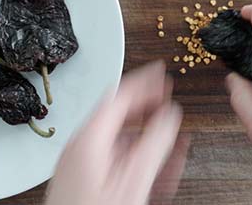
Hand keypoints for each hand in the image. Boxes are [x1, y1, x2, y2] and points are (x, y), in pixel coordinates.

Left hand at [45, 61, 188, 204]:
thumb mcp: (134, 179)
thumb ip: (155, 143)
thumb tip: (170, 116)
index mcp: (89, 137)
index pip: (119, 94)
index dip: (143, 80)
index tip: (162, 71)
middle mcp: (81, 145)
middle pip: (117, 113)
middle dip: (146, 104)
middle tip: (167, 95)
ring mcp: (81, 162)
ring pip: (119, 137)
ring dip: (145, 132)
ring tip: (169, 133)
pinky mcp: (84, 179)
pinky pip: (113, 156)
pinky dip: (135, 153)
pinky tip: (155, 162)